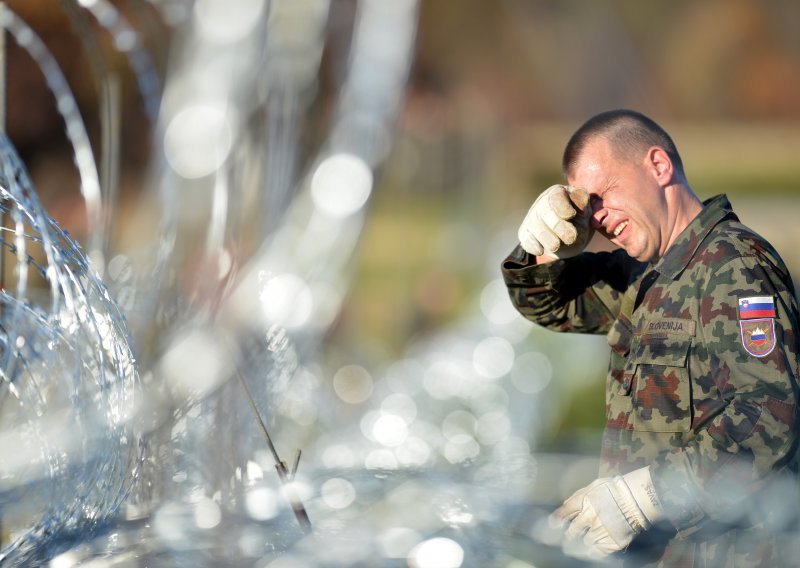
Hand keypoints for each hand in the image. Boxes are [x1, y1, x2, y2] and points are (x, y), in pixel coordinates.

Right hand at [517, 184, 593, 257]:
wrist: (570, 238)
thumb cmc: (580, 220)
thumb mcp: (586, 211)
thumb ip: (584, 204)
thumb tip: (581, 201)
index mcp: (558, 193)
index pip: (557, 197)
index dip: (562, 206)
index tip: (570, 215)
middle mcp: (543, 203)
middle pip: (545, 212)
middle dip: (557, 225)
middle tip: (570, 237)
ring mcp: (532, 219)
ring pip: (536, 227)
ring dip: (547, 238)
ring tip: (556, 246)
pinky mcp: (525, 234)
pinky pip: (527, 239)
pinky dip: (534, 245)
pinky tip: (541, 250)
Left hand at [549, 466, 663, 558]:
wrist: (637, 498)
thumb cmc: (615, 489)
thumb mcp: (593, 486)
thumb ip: (578, 496)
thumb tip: (565, 506)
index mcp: (583, 501)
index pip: (565, 512)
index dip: (558, 519)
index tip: (553, 525)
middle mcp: (589, 517)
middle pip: (572, 530)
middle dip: (569, 534)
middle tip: (568, 537)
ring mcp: (600, 531)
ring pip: (584, 542)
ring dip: (580, 543)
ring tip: (579, 543)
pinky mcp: (611, 542)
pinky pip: (597, 552)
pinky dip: (592, 552)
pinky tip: (590, 551)